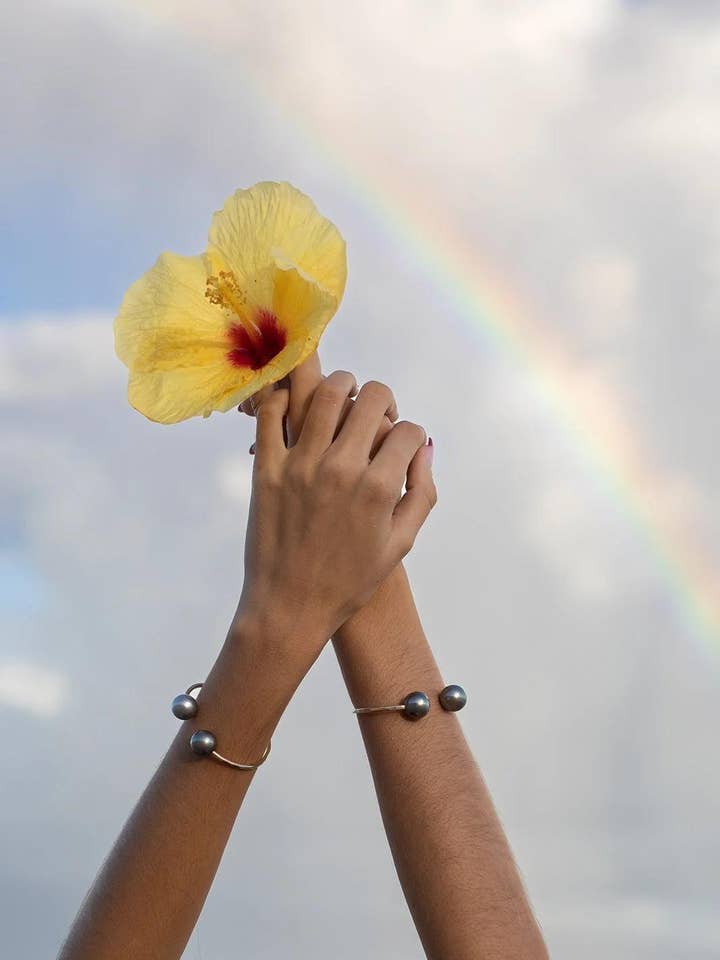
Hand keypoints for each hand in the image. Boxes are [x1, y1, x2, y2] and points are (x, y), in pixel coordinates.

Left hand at [234, 369, 435, 657]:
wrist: (290, 608)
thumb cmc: (349, 581)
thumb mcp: (399, 543)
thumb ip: (421, 493)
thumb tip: (424, 448)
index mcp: (378, 488)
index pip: (408, 430)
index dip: (411, 434)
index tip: (402, 444)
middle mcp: (342, 469)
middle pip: (372, 398)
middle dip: (383, 399)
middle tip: (376, 415)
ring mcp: (301, 466)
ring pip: (325, 393)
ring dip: (341, 385)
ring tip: (343, 397)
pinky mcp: (266, 470)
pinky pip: (271, 415)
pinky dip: (283, 398)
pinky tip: (295, 404)